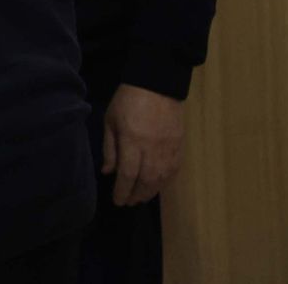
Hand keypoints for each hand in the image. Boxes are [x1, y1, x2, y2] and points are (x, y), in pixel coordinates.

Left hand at [102, 83, 185, 205]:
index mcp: (132, 140)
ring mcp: (168, 149)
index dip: (122, 190)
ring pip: (161, 179)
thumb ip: (110, 148)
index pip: (127, 173)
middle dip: (136, 195)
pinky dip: (164, 183)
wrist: (157, 85)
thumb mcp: (110, 121)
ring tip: (140, 198)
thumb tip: (108, 173)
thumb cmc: (127, 101)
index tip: (117, 201)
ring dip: (150, 192)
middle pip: (146, 180)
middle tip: (128, 202)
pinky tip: (156, 186)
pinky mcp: (179, 147)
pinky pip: (173, 171)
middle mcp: (152, 148)